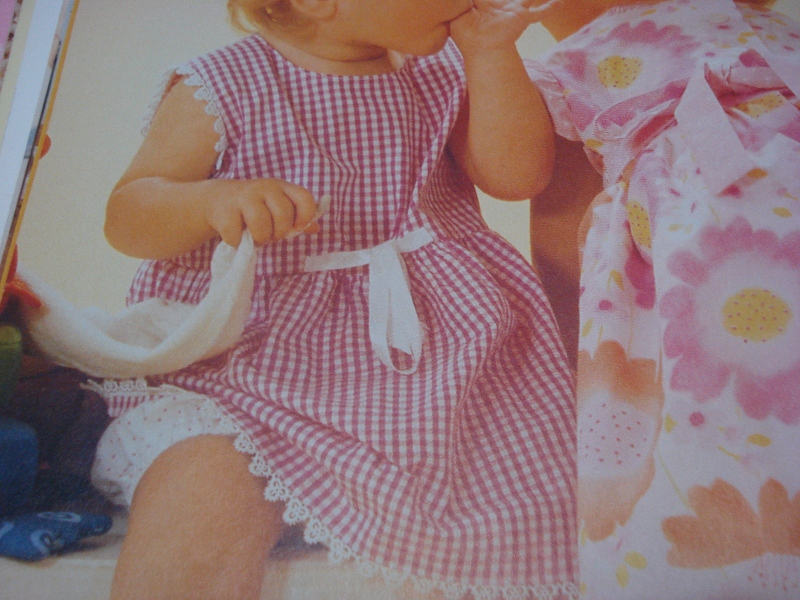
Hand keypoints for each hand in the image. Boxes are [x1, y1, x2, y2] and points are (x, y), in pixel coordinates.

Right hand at [204, 178, 318, 246]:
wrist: (217, 199)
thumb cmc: (255, 208)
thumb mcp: (277, 208)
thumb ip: (297, 218)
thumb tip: (316, 229)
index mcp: (282, 187)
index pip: (304, 198)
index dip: (306, 216)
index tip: (298, 227)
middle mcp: (264, 187)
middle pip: (284, 215)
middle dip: (279, 232)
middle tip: (270, 233)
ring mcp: (244, 197)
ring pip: (262, 227)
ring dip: (260, 239)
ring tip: (255, 235)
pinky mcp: (225, 212)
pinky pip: (238, 237)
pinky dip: (237, 242)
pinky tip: (236, 235)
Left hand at [450, 0, 562, 52]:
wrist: (481, 49)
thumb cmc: (467, 36)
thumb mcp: (459, 12)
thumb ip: (462, 2)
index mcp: (486, 6)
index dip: (485, 0)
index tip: (483, 1)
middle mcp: (502, 8)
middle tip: (515, 1)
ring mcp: (514, 12)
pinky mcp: (523, 18)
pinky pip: (540, 12)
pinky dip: (550, 7)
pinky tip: (560, 2)